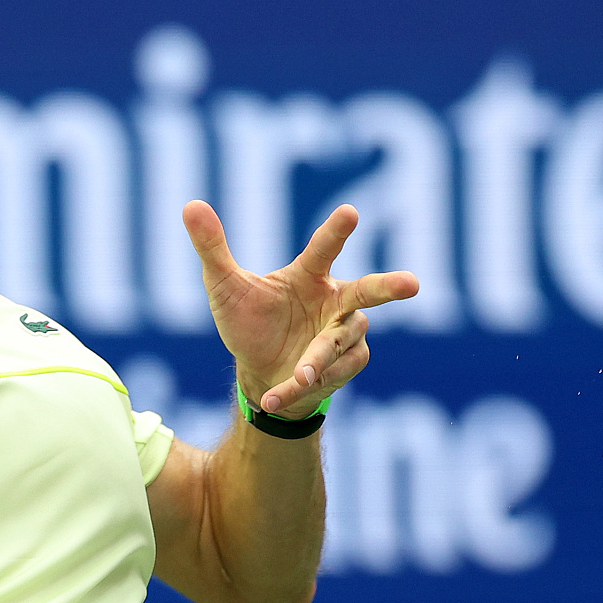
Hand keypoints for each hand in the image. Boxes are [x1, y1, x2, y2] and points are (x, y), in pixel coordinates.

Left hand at [183, 200, 418, 418]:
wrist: (256, 373)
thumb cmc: (248, 322)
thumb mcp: (224, 287)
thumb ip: (212, 248)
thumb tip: (190, 205)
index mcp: (310, 276)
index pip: (324, 249)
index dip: (336, 232)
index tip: (350, 212)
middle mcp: (336, 302)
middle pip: (368, 291)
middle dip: (389, 287)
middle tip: (412, 284)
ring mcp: (344, 334)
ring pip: (341, 343)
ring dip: (320, 359)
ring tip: (300, 376)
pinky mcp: (345, 365)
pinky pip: (332, 375)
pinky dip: (302, 387)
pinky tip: (276, 396)